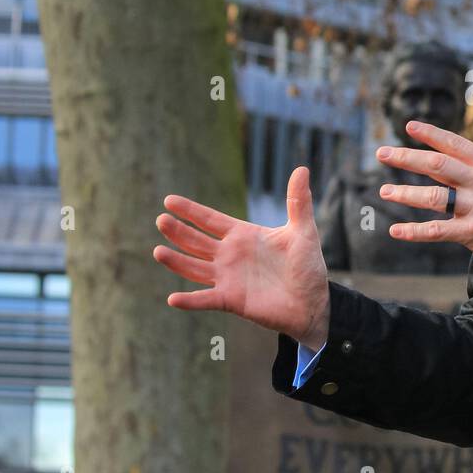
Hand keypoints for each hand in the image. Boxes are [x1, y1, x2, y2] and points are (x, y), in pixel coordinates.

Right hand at [153, 167, 329, 350]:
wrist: (313, 303)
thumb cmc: (308, 267)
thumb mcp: (303, 231)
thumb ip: (299, 202)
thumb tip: (302, 169)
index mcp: (243, 236)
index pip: (210, 220)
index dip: (190, 210)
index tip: (169, 200)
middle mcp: (230, 256)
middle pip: (196, 241)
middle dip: (178, 231)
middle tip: (161, 219)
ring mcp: (228, 278)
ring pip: (194, 267)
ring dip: (177, 261)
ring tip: (158, 251)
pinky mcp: (231, 300)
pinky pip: (206, 300)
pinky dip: (190, 300)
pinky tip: (173, 298)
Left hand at [376, 114, 472, 278]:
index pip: (455, 144)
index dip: (430, 134)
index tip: (409, 126)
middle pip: (437, 164)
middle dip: (407, 157)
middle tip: (382, 153)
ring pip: (434, 196)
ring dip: (405, 193)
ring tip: (384, 191)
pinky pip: (439, 231)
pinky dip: (415, 231)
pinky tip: (396, 231)